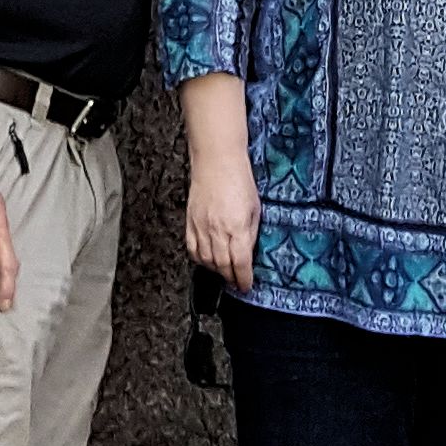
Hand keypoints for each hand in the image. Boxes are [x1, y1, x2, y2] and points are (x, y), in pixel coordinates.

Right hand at [186, 161, 259, 288]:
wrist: (216, 160)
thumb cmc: (239, 179)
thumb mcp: (255, 207)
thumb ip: (251, 233)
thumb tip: (248, 252)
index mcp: (237, 227)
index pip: (240, 263)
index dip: (244, 279)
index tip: (246, 285)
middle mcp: (217, 230)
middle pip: (223, 266)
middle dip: (231, 278)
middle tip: (237, 282)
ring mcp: (201, 227)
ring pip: (206, 260)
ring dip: (216, 271)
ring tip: (224, 272)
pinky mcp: (190, 221)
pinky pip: (192, 249)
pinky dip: (200, 259)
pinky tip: (207, 260)